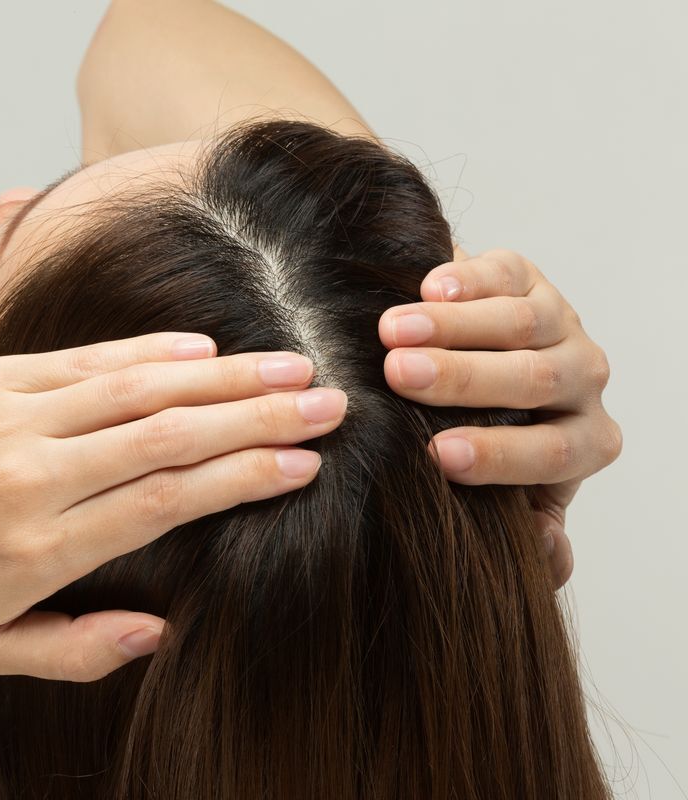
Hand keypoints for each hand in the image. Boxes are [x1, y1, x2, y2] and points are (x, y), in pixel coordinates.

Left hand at [0, 333, 346, 680]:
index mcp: (38, 547)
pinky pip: (86, 359)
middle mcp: (33, 476)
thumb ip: (75, 648)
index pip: (162, 502)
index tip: (302, 466)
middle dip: (257, 419)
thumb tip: (159, 627)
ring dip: (221, 376)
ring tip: (290, 366)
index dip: (240, 479)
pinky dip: (151, 351)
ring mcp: (12, 417)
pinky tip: (205, 349)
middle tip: (328, 404)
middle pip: (166, 437)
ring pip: (136, 388)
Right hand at [379, 248, 621, 587]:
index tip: (438, 455)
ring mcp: (559, 324)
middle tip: (400, 375)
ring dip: (450, 325)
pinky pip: (506, 274)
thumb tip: (544, 547)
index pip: (551, 452)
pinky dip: (467, 279)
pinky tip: (428, 286)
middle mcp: (582, 381)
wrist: (466, 378)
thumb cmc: (481, 449)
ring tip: (391, 332)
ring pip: (520, 321)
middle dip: (464, 377)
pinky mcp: (526, 279)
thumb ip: (531, 540)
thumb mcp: (507, 503)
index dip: (498, 455)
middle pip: (535, 378)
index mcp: (584, 443)